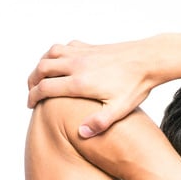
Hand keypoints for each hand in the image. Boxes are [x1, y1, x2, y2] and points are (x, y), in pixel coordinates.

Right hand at [27, 39, 153, 136]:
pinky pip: (65, 46)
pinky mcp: (90, 47)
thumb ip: (100, 122)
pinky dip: (55, 53)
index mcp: (80, 82)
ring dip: (41, 65)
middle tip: (32, 93)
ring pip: (50, 54)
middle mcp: (77, 64)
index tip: (31, 105)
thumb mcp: (120, 109)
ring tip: (40, 78)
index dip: (33, 97)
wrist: (149, 59)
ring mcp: (83, 53)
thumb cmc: (135, 85)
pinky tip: (60, 63)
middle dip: (31, 81)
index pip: (45, 88)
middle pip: (42, 69)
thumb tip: (80, 133)